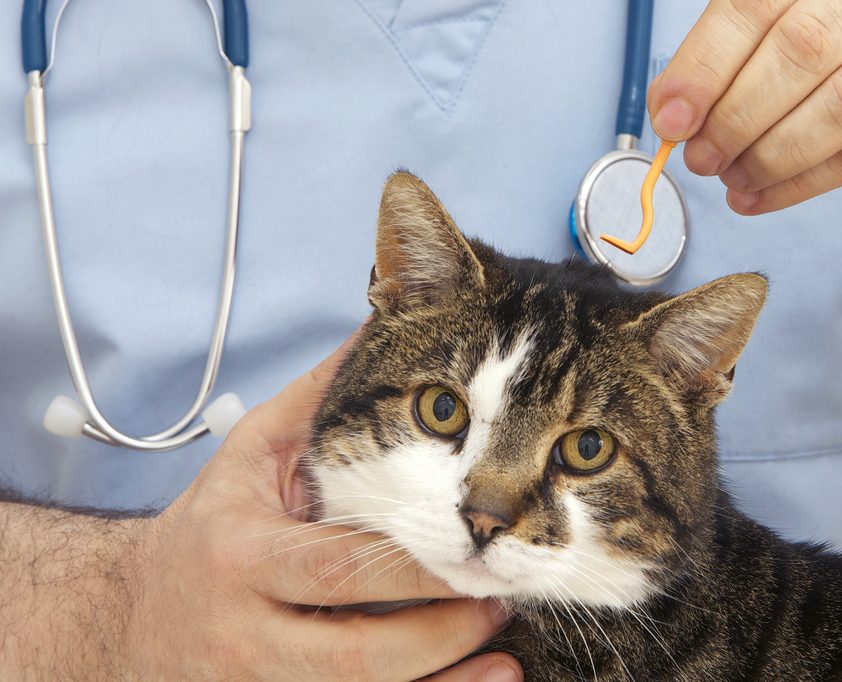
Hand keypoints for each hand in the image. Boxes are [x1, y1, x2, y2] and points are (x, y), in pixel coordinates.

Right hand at [124, 336, 521, 680]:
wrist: (131, 614)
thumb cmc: (214, 524)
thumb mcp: (252, 452)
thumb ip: (321, 397)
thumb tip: (383, 326)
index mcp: (242, 554)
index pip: (337, 565)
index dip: (410, 565)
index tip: (472, 549)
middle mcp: (245, 627)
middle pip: (353, 651)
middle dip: (437, 632)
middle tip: (499, 598)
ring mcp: (255, 681)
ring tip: (505, 661)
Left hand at [648, 0, 841, 213]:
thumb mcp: (819, 18)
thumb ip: (747, 50)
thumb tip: (674, 107)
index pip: (761, 1)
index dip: (707, 63)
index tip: (670, 115)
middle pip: (802, 49)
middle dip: (736, 114)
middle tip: (699, 156)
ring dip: (770, 154)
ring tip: (730, 178)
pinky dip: (802, 183)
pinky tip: (761, 196)